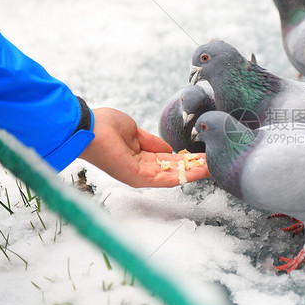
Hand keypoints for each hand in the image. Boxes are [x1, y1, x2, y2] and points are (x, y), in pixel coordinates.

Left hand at [78, 108, 209, 187]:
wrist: (88, 128)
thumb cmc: (105, 125)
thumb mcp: (135, 132)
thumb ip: (152, 142)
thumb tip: (170, 149)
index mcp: (140, 157)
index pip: (168, 161)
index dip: (186, 159)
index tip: (203, 156)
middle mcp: (142, 169)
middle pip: (174, 170)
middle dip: (194, 167)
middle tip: (216, 163)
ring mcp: (140, 175)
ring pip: (173, 176)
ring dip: (194, 172)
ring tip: (214, 168)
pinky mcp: (138, 177)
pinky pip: (166, 179)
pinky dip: (185, 175)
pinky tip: (200, 170)